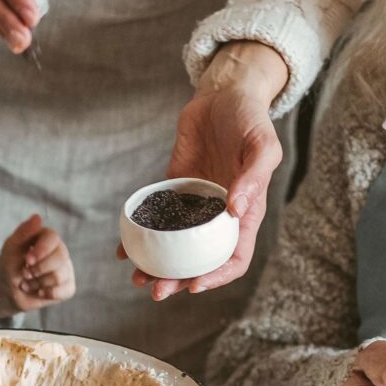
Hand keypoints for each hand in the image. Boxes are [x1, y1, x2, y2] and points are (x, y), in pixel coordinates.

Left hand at [0, 214, 75, 318]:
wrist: (9, 288)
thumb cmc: (11, 264)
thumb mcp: (11, 248)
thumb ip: (23, 232)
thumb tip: (37, 217)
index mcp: (48, 238)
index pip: (53, 238)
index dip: (41, 250)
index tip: (27, 260)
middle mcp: (60, 252)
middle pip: (60, 257)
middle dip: (39, 269)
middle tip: (25, 273)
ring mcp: (66, 269)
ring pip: (60, 276)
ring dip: (38, 283)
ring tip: (28, 283)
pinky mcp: (68, 286)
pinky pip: (65, 290)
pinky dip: (48, 293)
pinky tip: (39, 291)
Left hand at [119, 42, 287, 299]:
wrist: (223, 94)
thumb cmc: (250, 118)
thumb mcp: (262, 144)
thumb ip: (254, 177)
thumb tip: (236, 211)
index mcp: (245, 213)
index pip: (234, 258)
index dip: (216, 276)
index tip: (194, 285)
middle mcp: (218, 215)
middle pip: (199, 260)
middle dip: (178, 281)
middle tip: (155, 291)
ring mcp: (194, 205)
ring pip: (175, 246)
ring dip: (157, 266)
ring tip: (137, 277)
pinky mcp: (173, 189)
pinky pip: (156, 218)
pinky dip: (141, 234)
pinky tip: (123, 247)